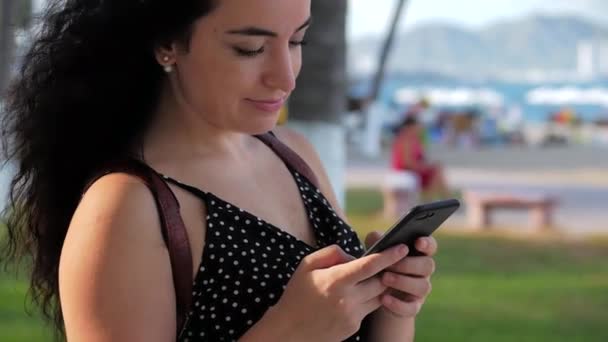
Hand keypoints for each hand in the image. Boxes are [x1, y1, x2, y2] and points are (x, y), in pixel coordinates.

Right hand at [270, 244, 407, 341]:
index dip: (389, 255)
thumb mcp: (307, 265)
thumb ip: (332, 253)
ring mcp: (353, 315)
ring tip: (366, 279)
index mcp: (336, 280)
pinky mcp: (354, 327)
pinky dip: (366, 299)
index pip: (370, 265)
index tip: (402, 247)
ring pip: (378, 296)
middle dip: (385, 271)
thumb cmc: (297, 294)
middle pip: (380, 281)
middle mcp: (348, 299)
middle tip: (386, 262)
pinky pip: (369, 309)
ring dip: (377, 286)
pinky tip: (353, 296)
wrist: (289, 331)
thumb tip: (353, 255)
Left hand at [365, 232, 437, 317]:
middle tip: (389, 264)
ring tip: (384, 278)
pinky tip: (383, 299)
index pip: (430, 246)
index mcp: (417, 254)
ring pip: (423, 286)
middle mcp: (423, 272)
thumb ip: (376, 241)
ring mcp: (419, 290)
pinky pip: (411, 308)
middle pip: (427, 266)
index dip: (427, 243)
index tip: (418, 242)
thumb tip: (375, 236)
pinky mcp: (413, 307)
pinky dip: (398, 304)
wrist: (375, 296)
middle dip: (408, 264)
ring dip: (403, 282)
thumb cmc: (379, 266)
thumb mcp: (376, 252)